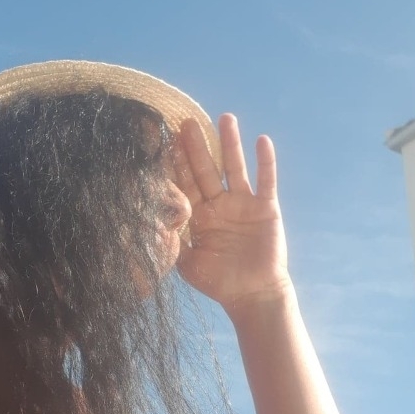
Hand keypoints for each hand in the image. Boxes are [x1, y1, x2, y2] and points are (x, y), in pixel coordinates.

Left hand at [173, 114, 290, 312]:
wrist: (253, 295)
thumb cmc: (219, 283)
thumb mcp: (187, 263)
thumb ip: (172, 242)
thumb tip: (149, 225)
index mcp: (200, 216)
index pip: (185, 184)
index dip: (176, 164)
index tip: (165, 142)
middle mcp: (220, 205)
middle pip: (206, 169)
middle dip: (196, 147)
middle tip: (185, 122)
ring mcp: (243, 204)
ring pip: (235, 168)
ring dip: (230, 144)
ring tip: (224, 118)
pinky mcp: (266, 208)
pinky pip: (266, 181)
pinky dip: (265, 162)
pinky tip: (261, 141)